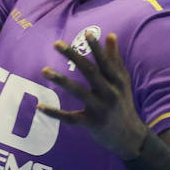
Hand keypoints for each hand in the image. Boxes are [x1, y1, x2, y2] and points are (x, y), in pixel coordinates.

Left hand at [38, 32, 148, 159]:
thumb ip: (115, 58)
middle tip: (56, 44)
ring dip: (61, 80)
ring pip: (78, 92)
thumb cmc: (123, 103)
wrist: (130, 136)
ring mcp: (100, 109)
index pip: (105, 61)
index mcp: (117, 81)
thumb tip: (110, 35)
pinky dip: (55, 113)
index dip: (96, 48)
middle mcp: (110, 94)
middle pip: (90, 72)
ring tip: (44, 70)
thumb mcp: (122, 81)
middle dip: (73, 56)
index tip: (87, 33)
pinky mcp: (90, 124)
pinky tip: (39, 106)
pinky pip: (70, 118)